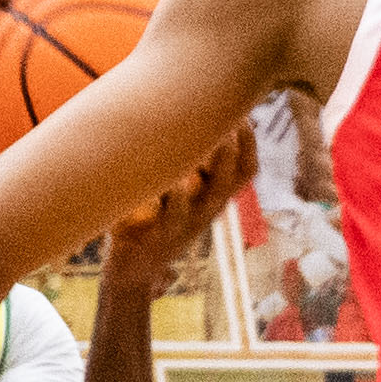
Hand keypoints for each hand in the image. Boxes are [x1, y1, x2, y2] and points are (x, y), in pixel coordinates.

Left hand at [102, 121, 257, 282]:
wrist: (131, 270)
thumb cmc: (148, 219)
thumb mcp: (167, 188)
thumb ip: (177, 160)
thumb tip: (177, 117)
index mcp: (213, 196)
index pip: (246, 168)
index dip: (249, 141)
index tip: (241, 111)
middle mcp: (207, 210)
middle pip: (235, 178)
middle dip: (235, 146)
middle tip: (231, 118)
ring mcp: (188, 225)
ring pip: (212, 197)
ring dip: (216, 167)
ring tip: (213, 142)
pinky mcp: (163, 239)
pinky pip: (175, 217)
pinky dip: (177, 197)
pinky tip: (176, 180)